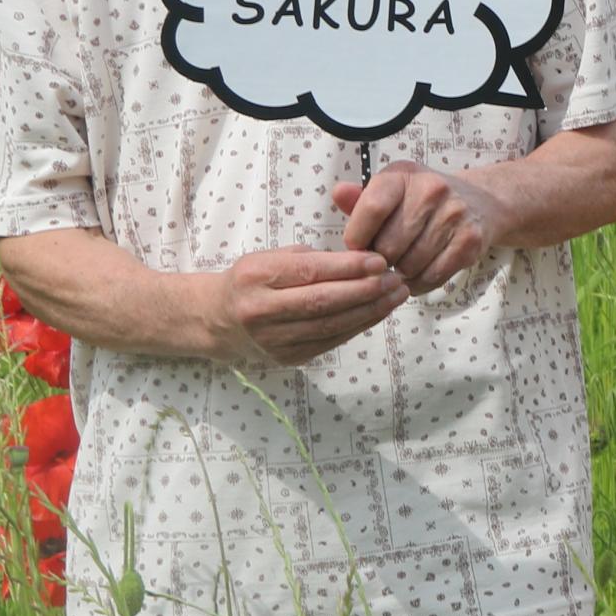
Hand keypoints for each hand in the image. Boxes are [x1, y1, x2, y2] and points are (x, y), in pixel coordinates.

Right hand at [203, 246, 409, 365]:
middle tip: (395, 279)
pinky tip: (378, 312)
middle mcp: (260, 311)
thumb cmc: (253, 281)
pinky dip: (358, 326)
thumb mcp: (272, 257)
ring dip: (369, 310)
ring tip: (396, 295)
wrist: (219, 320)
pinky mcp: (287, 358)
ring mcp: (273, 339)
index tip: (379, 260)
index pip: (308, 272)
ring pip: (330, 325)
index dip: (347, 268)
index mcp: (255, 276)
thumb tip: (362, 260)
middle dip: (365, 290)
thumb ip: (311, 258)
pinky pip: (330, 341)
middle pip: (322, 302)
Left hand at [330, 160, 508, 293]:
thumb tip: (338, 193)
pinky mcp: (470, 241)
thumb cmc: (420, 201)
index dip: (357, 237)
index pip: (372, 209)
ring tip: (401, 265)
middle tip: (384, 258)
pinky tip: (417, 274)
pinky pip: (432, 276)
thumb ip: (360, 200)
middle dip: (379, 260)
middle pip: (389, 245)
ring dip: (400, 274)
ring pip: (410, 265)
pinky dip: (419, 283)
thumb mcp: (390, 192)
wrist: (479, 202)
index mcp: (403, 175)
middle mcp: (432, 190)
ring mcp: (454, 215)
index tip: (357, 246)